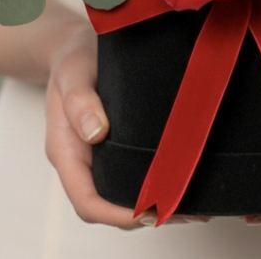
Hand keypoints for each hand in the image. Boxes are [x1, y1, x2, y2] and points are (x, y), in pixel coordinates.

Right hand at [43, 23, 210, 228]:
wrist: (75, 45)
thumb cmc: (72, 58)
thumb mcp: (73, 72)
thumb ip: (80, 101)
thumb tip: (96, 133)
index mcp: (66, 150)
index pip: (87, 200)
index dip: (118, 214)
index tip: (150, 211)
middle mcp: (83, 160)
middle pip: (109, 206)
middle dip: (146, 215)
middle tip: (187, 211)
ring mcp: (98, 156)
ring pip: (122, 195)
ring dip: (155, 204)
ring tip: (194, 204)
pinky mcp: (115, 146)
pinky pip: (131, 174)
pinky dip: (156, 183)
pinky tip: (184, 178)